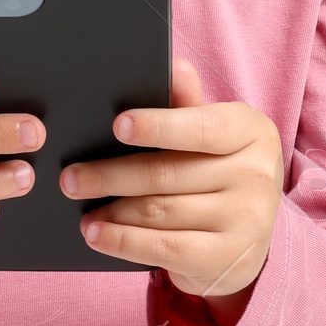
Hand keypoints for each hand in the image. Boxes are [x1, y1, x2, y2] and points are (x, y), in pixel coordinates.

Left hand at [59, 59, 282, 323]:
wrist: (247, 240)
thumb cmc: (219, 172)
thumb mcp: (212, 135)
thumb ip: (188, 103)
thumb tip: (174, 67)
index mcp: (251, 132)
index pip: (203, 127)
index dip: (159, 126)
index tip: (118, 126)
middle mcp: (255, 175)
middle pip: (168, 173)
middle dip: (112, 174)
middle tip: (70, 176)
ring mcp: (245, 220)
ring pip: (161, 211)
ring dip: (112, 209)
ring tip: (79, 204)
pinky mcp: (226, 258)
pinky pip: (164, 248)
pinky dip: (123, 240)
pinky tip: (97, 233)